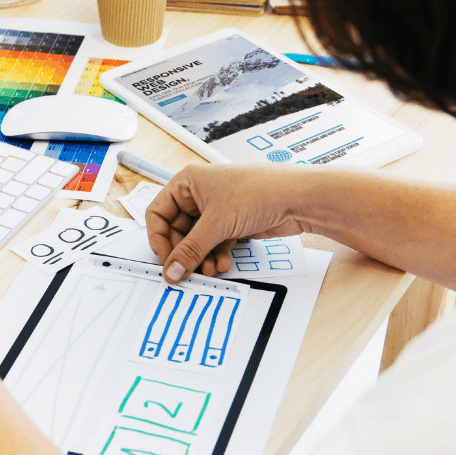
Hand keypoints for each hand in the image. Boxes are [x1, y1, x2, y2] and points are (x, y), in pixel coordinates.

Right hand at [146, 164, 307, 282]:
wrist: (297, 198)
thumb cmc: (258, 191)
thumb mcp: (216, 224)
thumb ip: (190, 251)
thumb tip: (171, 270)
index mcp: (187, 183)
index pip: (159, 214)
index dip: (159, 239)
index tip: (166, 260)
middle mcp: (199, 195)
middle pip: (178, 230)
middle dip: (185, 252)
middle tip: (188, 271)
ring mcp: (216, 209)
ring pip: (197, 240)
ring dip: (201, 258)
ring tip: (210, 269)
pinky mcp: (231, 222)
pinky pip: (214, 243)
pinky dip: (216, 255)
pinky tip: (223, 263)